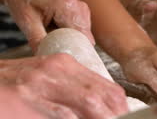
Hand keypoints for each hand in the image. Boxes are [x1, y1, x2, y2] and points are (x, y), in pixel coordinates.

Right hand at [0, 54, 128, 118]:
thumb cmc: (9, 84)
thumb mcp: (43, 78)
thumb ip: (69, 88)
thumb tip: (97, 107)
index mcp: (63, 64)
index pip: (105, 86)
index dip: (119, 106)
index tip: (123, 116)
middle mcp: (54, 71)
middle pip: (98, 96)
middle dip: (113, 114)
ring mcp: (38, 87)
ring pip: (86, 104)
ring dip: (100, 117)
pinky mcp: (23, 103)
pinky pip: (62, 115)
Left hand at [1, 0, 92, 51]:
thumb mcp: (26, 21)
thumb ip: (37, 39)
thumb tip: (45, 58)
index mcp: (67, 6)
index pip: (82, 36)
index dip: (77, 51)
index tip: (67, 60)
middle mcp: (79, 6)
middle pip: (85, 37)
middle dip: (74, 47)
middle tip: (56, 52)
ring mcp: (82, 8)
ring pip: (85, 35)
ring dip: (72, 41)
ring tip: (53, 37)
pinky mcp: (82, 11)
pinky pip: (82, 30)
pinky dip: (72, 35)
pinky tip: (57, 32)